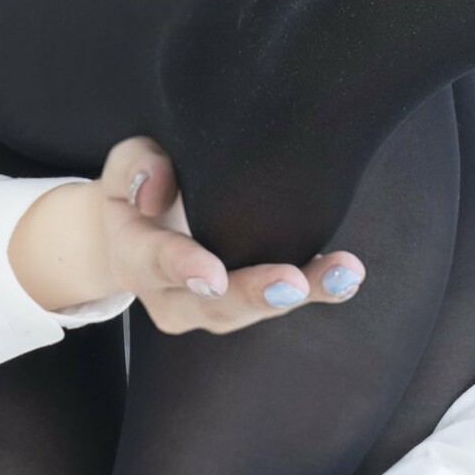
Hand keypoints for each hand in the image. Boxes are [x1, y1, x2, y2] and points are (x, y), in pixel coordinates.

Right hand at [97, 135, 364, 334]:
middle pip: (211, 305)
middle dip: (253, 295)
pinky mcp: (240, 305)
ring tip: (340, 275)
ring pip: (249, 312)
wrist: (143, 223)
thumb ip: (137, 166)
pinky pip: (277, 304)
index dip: (184, 268)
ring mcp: (206, 308)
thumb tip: (156, 187)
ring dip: (299, 295)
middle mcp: (168, 294)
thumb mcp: (127, 162)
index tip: (212, 277)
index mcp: (132, 255)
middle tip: (291, 284)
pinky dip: (315, 292)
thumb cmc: (141, 182)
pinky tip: (347, 279)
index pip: (154, 261)